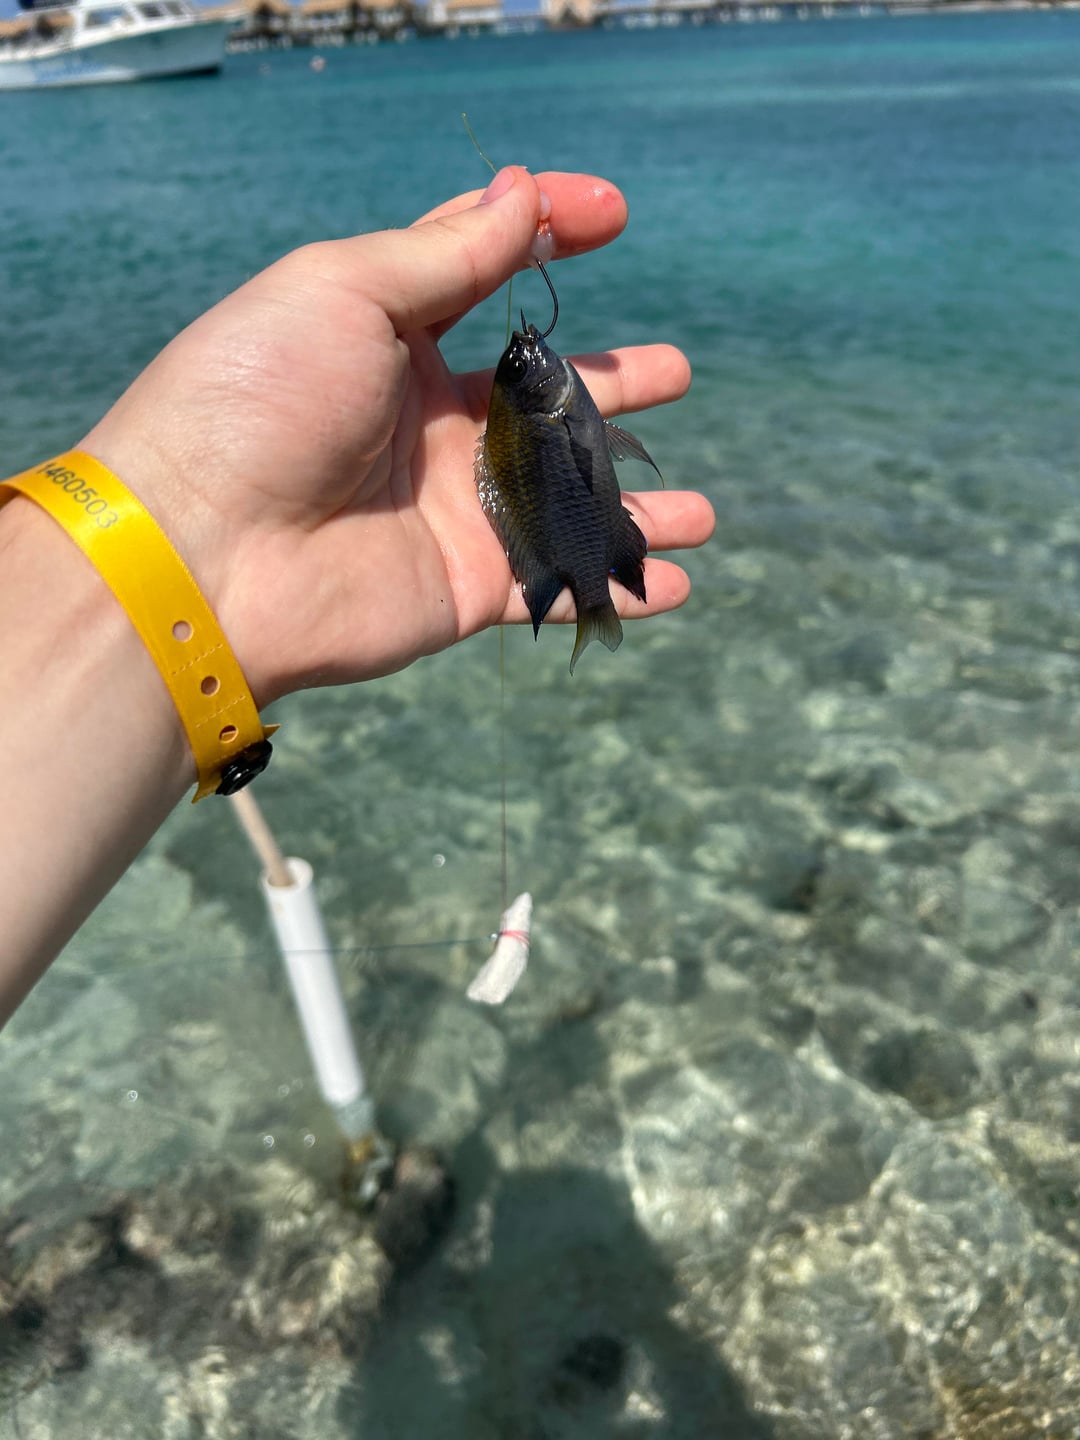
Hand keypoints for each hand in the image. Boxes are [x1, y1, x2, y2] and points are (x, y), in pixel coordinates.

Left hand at [80, 166, 713, 705]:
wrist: (204, 549)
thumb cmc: (257, 398)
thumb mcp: (344, 289)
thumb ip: (446, 254)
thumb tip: (520, 192)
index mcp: (392, 336)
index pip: (485, 273)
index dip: (546, 232)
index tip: (613, 213)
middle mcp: (430, 422)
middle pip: (543, 398)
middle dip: (613, 387)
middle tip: (677, 372)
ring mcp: (454, 506)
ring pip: (567, 497)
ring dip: (636, 500)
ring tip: (705, 508)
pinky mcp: (467, 584)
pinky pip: (559, 581)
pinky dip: (621, 585)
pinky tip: (678, 579)